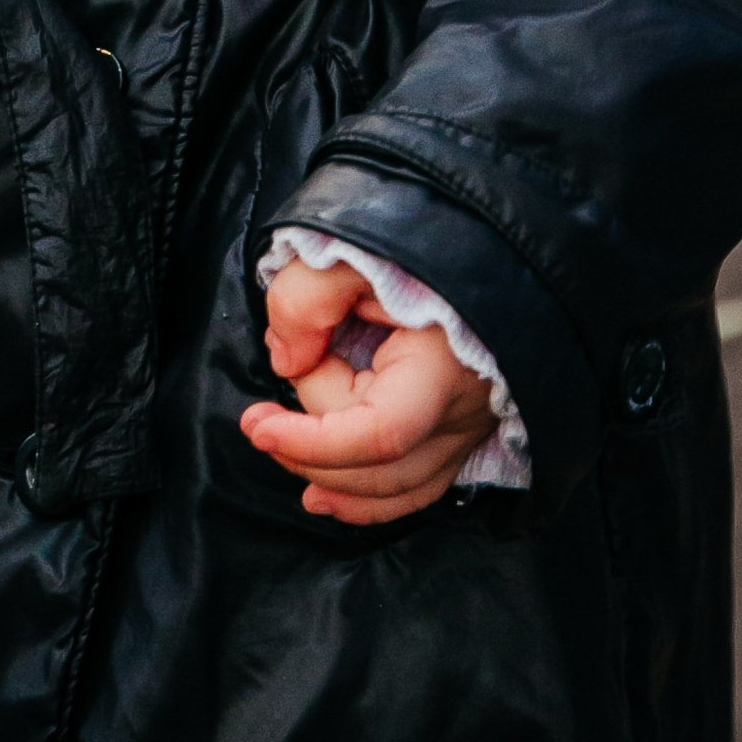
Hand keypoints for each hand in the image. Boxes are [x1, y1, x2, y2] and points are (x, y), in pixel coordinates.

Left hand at [238, 257, 497, 526]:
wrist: (484, 242)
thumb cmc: (417, 245)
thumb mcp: (350, 253)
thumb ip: (306, 300)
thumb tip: (287, 361)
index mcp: (442, 368)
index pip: (379, 434)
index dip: (313, 442)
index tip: (257, 426)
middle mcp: (460, 412)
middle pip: (378, 463)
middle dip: (312, 438)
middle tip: (280, 377)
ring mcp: (466, 428)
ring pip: (396, 488)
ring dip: (331, 478)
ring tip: (275, 448)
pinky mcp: (460, 432)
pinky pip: (416, 487)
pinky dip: (369, 500)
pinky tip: (324, 497)